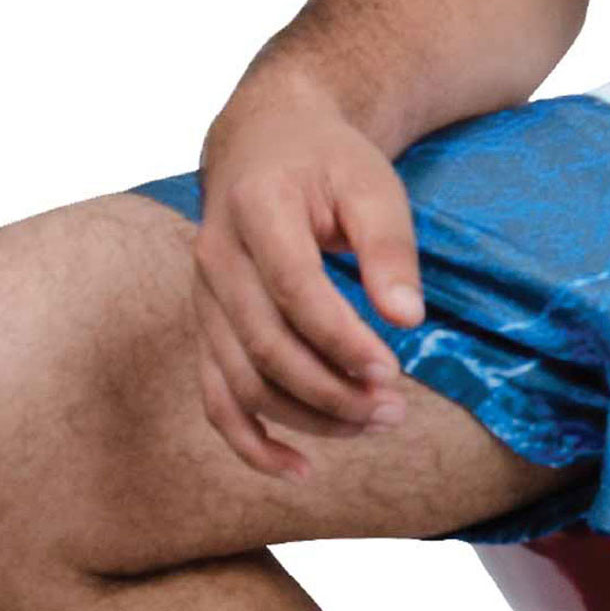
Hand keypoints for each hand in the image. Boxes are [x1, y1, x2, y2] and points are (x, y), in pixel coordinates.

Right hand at [187, 68, 426, 475]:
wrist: (266, 141)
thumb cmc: (328, 162)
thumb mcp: (373, 185)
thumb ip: (389, 248)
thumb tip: (406, 320)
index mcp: (255, 210)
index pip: (293, 291)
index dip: (341, 339)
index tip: (392, 371)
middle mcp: (215, 257)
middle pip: (266, 346)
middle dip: (332, 390)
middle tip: (395, 409)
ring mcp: (203, 298)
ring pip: (242, 381)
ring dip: (306, 417)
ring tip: (372, 426)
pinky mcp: (207, 327)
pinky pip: (216, 397)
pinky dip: (250, 442)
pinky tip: (299, 470)